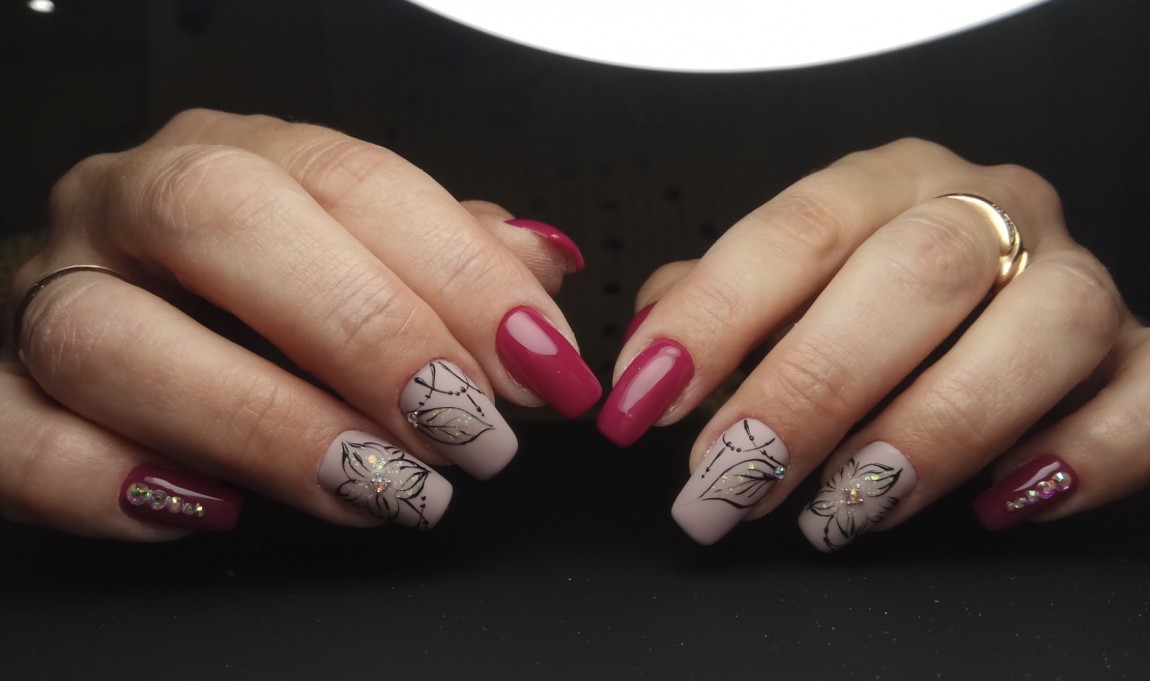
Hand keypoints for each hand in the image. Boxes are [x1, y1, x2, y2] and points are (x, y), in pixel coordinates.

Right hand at [1, 108, 598, 538]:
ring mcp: (50, 289)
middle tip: (465, 428)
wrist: (123, 304)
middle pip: (225, 225)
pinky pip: (19, 433)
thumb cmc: (255, 285)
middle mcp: (133, 203)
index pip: (352, 181)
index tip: (539, 365)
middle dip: (366, 332)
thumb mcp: (362, 252)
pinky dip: (112, 483)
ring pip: (115, 338)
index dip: (459, 276)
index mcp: (238, 156)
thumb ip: (449, 256)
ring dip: (265, 424)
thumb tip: (541, 269)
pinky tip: (212, 509)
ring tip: (379, 486)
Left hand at [605, 138, 1147, 550]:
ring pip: (1036, 330)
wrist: (1001, 297)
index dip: (716, 315)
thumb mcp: (785, 283)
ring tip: (842, 511)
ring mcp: (1074, 278)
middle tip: (728, 479)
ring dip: (930, 432)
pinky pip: (1141, 395)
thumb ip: (715, 304)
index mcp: (890, 183)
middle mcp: (989, 211)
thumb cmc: (870, 296)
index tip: (648, 399)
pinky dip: (1075, 457)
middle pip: (913, 276)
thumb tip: (646, 350)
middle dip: (808, 389)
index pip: (798, 227)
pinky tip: (997, 504)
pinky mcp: (1137, 354)